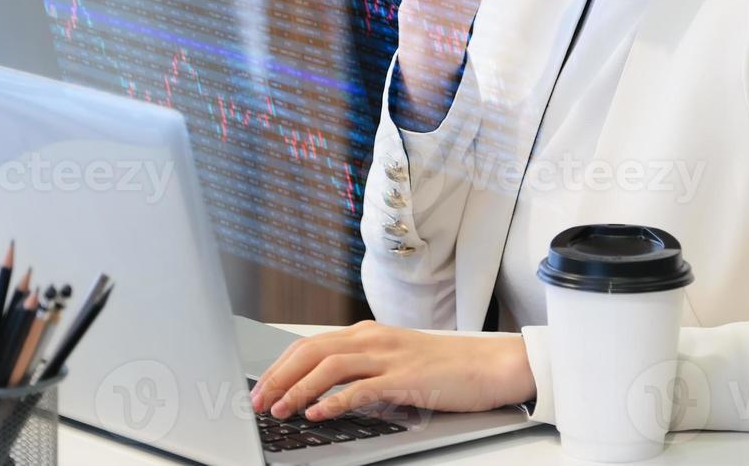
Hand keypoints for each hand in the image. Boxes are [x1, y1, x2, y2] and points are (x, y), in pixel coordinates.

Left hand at [249, 320, 535, 421]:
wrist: (491, 365)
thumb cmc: (447, 368)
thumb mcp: (397, 362)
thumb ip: (365, 372)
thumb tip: (328, 394)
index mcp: (369, 333)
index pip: (311, 344)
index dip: (281, 365)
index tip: (261, 387)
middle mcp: (374, 339)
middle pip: (312, 350)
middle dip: (278, 376)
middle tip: (258, 401)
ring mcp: (390, 356)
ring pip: (329, 366)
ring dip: (298, 389)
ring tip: (279, 409)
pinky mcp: (406, 378)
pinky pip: (361, 388)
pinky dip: (334, 402)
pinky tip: (318, 414)